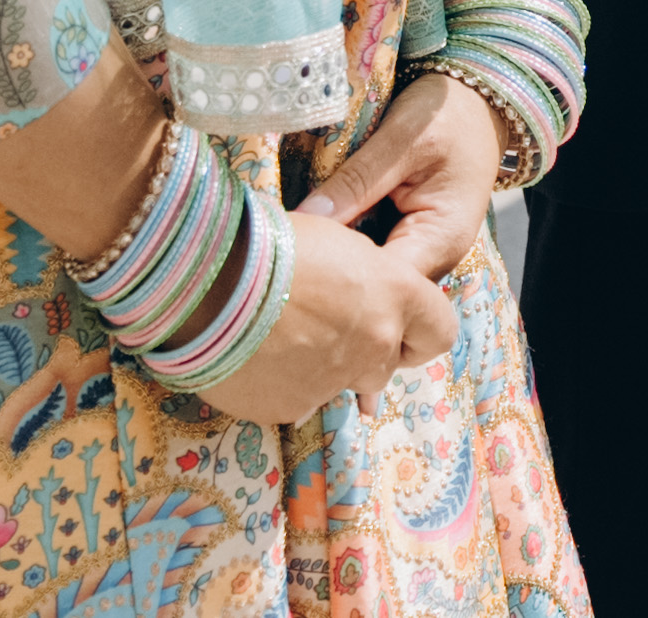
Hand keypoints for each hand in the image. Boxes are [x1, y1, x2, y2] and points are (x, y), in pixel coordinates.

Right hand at [190, 195, 461, 426]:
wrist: (206, 279)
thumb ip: (362, 279)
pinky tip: (253, 355)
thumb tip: (353, 296)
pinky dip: (281, 383)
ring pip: (340, 384)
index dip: (422, 327)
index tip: (397, 319)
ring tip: (280, 335)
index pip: (441, 329)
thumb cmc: (272, 240)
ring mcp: (333, 382)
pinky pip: (296, 400)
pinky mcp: (290, 407)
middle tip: (325, 323)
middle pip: (388, 363)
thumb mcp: (334, 240)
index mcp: (394, 295)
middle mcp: (374, 345)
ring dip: (320, 366)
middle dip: (365, 349)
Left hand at [304, 74, 504, 287]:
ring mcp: (422, 252)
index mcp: (441, 239)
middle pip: (376, 288)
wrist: (479, 101)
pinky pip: (373, 255)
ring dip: (337, 262)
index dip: (340, 277)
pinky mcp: (408, 240)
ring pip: (371, 275)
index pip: (385, 285)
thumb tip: (303, 221)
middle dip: (332, 274)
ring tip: (297, 247)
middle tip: (288, 252)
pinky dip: (346, 248)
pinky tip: (318, 236)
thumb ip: (356, 180)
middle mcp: (435, 258)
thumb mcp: (401, 137)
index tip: (297, 257)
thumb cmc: (449, 112)